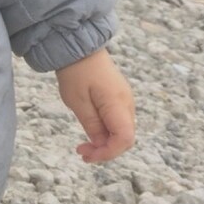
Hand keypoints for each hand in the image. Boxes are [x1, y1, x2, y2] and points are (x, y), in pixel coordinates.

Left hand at [56, 48, 135, 163]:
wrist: (79, 47)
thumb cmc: (76, 72)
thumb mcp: (77, 101)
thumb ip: (91, 125)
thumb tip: (101, 145)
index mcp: (118, 104)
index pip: (125, 139)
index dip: (109, 153)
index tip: (88, 155)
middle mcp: (127, 103)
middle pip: (125, 138)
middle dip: (105, 150)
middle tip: (82, 152)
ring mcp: (124, 100)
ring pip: (121, 131)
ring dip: (105, 142)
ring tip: (83, 145)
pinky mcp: (118, 98)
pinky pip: (117, 121)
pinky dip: (106, 132)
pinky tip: (91, 131)